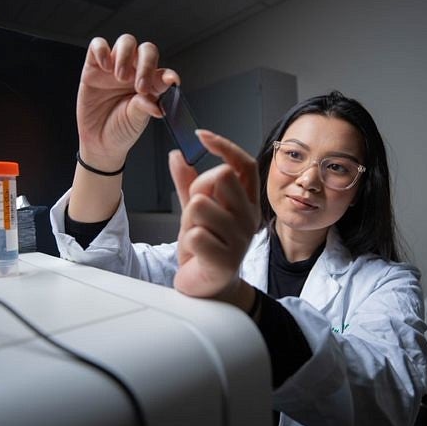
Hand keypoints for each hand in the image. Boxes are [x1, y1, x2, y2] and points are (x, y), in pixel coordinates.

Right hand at [77, 34, 179, 171]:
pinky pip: (97, 45)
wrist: (98, 141)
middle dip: (146, 64)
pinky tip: (105, 66)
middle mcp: (134, 72)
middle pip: (146, 50)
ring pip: (126, 42)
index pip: (162, 72)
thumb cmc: (121, 130)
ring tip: (120, 77)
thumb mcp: (137, 120)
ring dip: (125, 56)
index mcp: (151, 85)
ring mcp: (115, 67)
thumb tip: (158, 104)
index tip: (171, 82)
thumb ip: (145, 106)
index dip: (168, 75)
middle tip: (140, 86)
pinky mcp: (93, 66)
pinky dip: (102, 50)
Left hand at [169, 130, 259, 302]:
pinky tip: (197, 253)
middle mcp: (249, 218)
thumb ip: (188, 184)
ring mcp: (240, 239)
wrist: (207, 289)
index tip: (201, 135)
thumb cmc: (205, 248)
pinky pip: (193, 235)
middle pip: (220, 177)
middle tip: (197, 215)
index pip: (244, 164)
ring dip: (189, 222)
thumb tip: (177, 155)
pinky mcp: (225, 260)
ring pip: (200, 205)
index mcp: (247, 202)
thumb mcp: (195, 212)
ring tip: (197, 237)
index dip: (224, 145)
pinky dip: (187, 243)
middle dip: (198, 192)